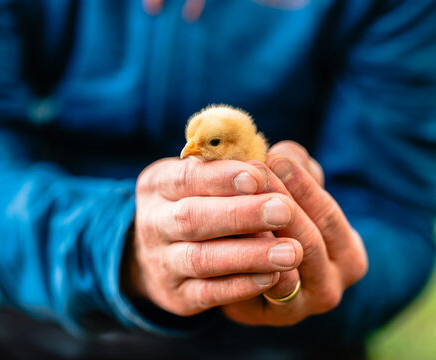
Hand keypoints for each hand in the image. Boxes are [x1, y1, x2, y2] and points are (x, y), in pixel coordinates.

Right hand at [125, 157, 303, 315]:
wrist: (159, 254)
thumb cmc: (197, 202)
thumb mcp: (202, 176)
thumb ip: (234, 166)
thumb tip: (280, 161)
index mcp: (157, 184)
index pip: (185, 177)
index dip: (221, 178)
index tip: (258, 176)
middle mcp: (153, 223)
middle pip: (191, 218)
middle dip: (239, 214)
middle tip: (284, 211)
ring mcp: (162, 262)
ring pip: (201, 259)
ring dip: (248, 255)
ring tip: (290, 252)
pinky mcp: (177, 295)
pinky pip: (208, 293)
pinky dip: (240, 286)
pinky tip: (272, 277)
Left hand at [221, 141, 367, 325]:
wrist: (251, 268)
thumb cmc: (282, 220)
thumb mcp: (295, 190)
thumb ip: (296, 169)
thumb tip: (285, 152)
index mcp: (348, 253)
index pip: (327, 214)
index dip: (301, 184)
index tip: (275, 157)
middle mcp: (333, 285)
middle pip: (308, 241)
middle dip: (278, 204)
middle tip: (250, 175)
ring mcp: (303, 305)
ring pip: (283, 267)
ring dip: (258, 231)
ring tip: (233, 201)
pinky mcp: (270, 316)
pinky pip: (258, 292)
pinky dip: (244, 266)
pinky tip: (224, 238)